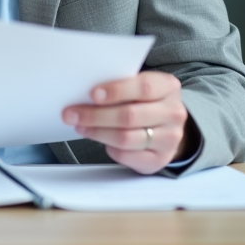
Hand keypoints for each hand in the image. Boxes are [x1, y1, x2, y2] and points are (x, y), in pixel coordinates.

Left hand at [63, 71, 189, 174]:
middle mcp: (173, 113)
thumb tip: (84, 90)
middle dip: (95, 115)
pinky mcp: (160, 159)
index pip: (144, 87)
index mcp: (168, 87)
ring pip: (126, 138)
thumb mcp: (138, 86)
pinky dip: (109, 148)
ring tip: (80, 126)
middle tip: (72, 114)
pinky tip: (100, 139)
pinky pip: (127, 155)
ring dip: (97, 132)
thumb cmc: (144, 101)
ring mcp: (169, 139)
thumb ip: (119, 85)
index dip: (116, 91)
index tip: (92, 94)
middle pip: (130, 116)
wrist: (166, 126)